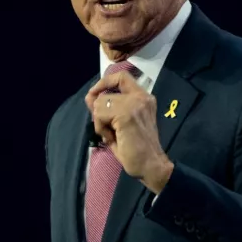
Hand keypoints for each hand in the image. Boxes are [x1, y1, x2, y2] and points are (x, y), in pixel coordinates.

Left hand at [85, 70, 174, 193]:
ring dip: (100, 122)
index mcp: (143, 97)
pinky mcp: (126, 114)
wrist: (151, 165)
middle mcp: (141, 96)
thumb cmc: (136, 149)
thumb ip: (107, 109)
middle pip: (105, 92)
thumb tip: (89, 98)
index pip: (121, 76)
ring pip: (100, 103)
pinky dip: (100, 127)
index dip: (104, 82)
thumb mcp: (120, 124)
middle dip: (98, 110)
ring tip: (112, 135)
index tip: (95, 94)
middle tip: (106, 128)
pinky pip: (100, 114)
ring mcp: (134, 103)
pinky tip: (112, 138)